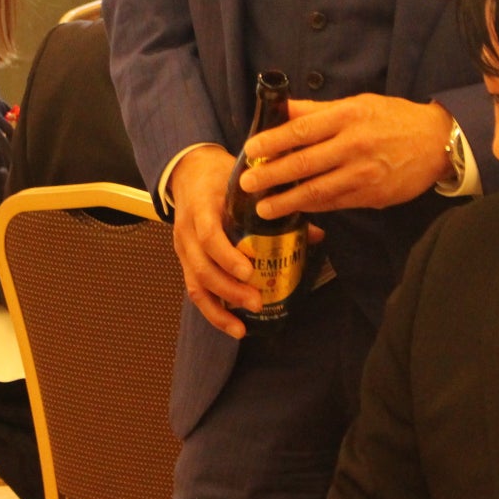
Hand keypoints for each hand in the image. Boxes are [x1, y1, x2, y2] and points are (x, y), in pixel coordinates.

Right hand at [168, 145, 260, 338]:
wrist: (188, 171)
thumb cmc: (219, 176)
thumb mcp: (244, 183)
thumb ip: (275, 205)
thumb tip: (315, 234)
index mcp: (201, 207)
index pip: (208, 234)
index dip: (227, 256)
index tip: (249, 271)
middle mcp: (186, 232)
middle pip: (201, 267)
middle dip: (229, 289)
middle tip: (257, 301)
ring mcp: (183, 249)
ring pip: (195, 285)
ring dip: (219, 309)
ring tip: (242, 327)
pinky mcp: (186, 263)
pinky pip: (195, 291)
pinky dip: (213, 312)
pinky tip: (233, 326)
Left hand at [241, 95, 453, 216]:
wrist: (437, 142)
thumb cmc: (393, 117)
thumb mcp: (357, 103)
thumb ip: (317, 109)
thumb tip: (281, 106)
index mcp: (348, 117)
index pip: (301, 130)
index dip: (272, 141)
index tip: (250, 149)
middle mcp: (354, 146)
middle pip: (303, 164)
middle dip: (270, 175)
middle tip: (246, 183)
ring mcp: (364, 174)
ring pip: (317, 191)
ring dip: (286, 201)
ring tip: (263, 208)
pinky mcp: (372, 196)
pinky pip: (334, 203)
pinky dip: (312, 208)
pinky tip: (294, 209)